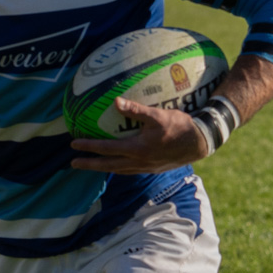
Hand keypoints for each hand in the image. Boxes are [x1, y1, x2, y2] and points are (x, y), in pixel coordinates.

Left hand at [70, 99, 205, 172]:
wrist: (199, 143)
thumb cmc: (179, 127)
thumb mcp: (158, 115)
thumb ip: (136, 110)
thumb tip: (116, 102)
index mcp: (136, 149)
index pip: (106, 149)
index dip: (89, 147)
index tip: (73, 145)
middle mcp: (137, 162)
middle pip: (107, 165)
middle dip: (89, 164)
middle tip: (73, 163)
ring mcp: (145, 168)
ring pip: (118, 170)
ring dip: (103, 168)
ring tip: (91, 165)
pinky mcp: (152, 169)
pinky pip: (128, 170)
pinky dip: (117, 168)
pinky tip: (116, 163)